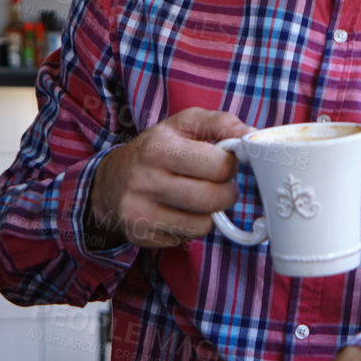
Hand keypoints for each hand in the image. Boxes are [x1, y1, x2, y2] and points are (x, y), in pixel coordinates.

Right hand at [86, 108, 249, 249]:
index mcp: (158, 148)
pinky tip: (179, 212)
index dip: (230, 166)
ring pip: (203, 224)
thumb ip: (220, 122)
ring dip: (210, 213)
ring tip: (197, 197)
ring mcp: (140, 212)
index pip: (219, 166)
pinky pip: (187, 238)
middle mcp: (145, 180)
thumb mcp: (182, 124)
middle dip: (226, 193)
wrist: (108, 183)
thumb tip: (252, 132)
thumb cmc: (154, 150)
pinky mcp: (142, 236)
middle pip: (213, 199)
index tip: (224, 163)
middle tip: (219, 185)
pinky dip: (191, 227)